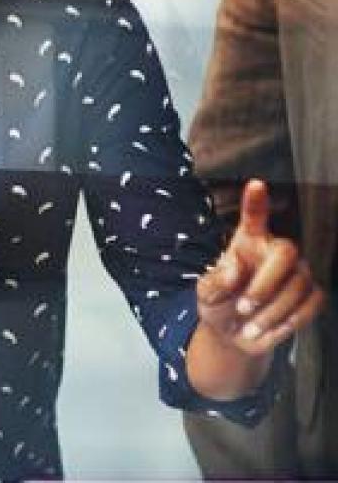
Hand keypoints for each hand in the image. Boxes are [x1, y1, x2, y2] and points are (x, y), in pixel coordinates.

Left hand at [196, 179, 325, 354]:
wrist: (234, 335)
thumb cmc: (219, 305)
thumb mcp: (206, 294)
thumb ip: (216, 280)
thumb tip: (235, 267)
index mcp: (247, 242)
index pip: (254, 217)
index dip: (257, 202)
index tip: (256, 184)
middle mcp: (275, 252)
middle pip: (287, 250)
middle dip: (266, 283)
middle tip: (243, 306)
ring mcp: (297, 272)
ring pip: (299, 284)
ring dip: (272, 311)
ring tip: (249, 325)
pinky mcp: (312, 295)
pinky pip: (313, 302)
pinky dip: (290, 320)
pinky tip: (269, 328)